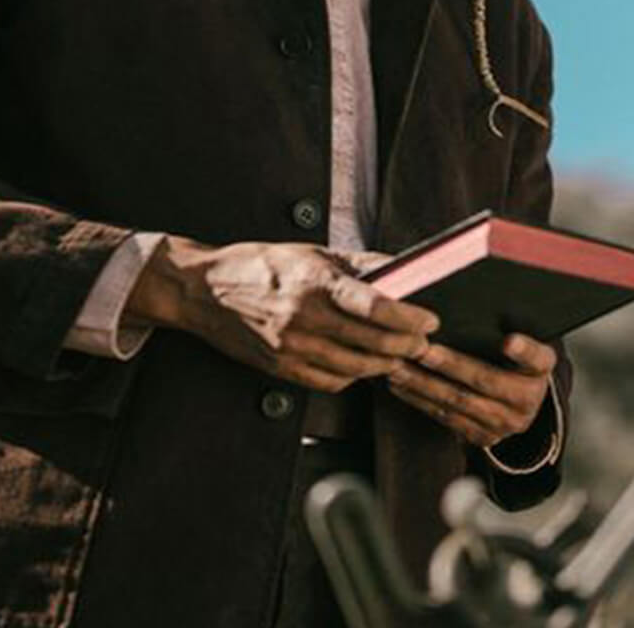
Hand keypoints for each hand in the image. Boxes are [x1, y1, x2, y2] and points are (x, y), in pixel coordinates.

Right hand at [125, 236, 437, 391]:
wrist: (204, 291)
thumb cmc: (259, 265)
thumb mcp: (309, 252)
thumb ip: (357, 263)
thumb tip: (400, 268)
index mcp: (313, 281)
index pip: (374, 307)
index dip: (409, 318)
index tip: (429, 319)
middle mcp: (304, 317)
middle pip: (374, 343)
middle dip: (408, 345)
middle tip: (423, 341)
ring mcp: (292, 347)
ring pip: (357, 368)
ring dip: (385, 364)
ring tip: (398, 353)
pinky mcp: (282, 368)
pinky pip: (332, 381)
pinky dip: (353, 375)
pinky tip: (361, 363)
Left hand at [385, 334, 555, 447]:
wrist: (519, 400)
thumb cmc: (510, 359)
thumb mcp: (520, 341)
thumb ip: (509, 328)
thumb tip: (482, 304)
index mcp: (539, 370)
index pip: (536, 358)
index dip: (523, 351)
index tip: (509, 341)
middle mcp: (527, 402)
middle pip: (484, 380)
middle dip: (448, 365)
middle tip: (421, 350)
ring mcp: (504, 424)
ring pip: (458, 402)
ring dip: (423, 384)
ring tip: (399, 366)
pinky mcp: (482, 437)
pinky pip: (446, 418)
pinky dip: (419, 400)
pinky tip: (400, 385)